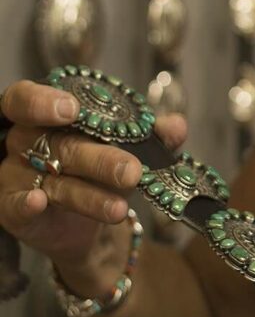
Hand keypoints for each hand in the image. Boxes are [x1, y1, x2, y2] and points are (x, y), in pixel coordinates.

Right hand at [0, 79, 185, 274]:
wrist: (90, 218)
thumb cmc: (103, 167)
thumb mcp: (130, 146)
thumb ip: (151, 134)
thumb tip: (176, 126)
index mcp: (47, 114)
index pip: (27, 98)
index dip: (44, 101)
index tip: (72, 109)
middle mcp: (25, 140)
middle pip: (59, 144)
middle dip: (100, 159)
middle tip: (132, 170)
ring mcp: (15, 174)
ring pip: (52, 179)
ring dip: (88, 194)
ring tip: (121, 206)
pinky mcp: (12, 209)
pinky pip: (14, 204)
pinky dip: (26, 203)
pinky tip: (40, 202)